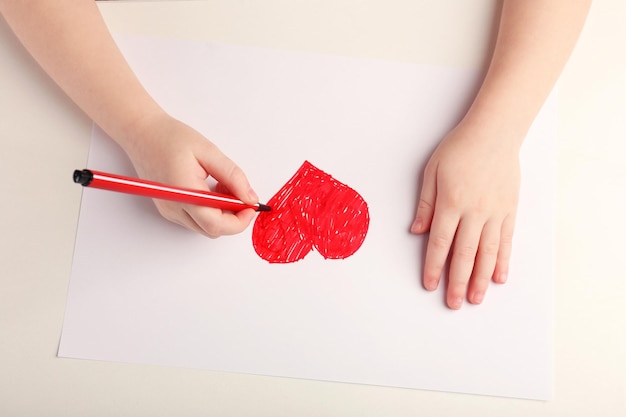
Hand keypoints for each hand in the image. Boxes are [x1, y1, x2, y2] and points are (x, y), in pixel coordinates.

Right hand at [120, 112, 258, 237]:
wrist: (142, 133)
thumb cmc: (171, 138)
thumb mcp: (209, 152)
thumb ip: (233, 176)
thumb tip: (250, 198)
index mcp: (184, 193)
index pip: (217, 224)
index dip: (240, 221)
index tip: (251, 206)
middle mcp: (174, 208)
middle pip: (213, 230)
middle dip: (233, 216)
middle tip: (239, 192)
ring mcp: (169, 211)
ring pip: (205, 227)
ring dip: (222, 214)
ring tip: (222, 186)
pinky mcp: (168, 209)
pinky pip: (195, 220)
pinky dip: (210, 210)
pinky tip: (210, 189)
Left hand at [411, 120, 520, 308]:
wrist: (494, 132)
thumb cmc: (459, 149)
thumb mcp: (432, 172)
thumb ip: (425, 204)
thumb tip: (416, 232)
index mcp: (450, 203)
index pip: (440, 243)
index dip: (434, 266)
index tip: (430, 284)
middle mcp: (474, 211)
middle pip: (464, 254)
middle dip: (457, 281)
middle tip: (453, 303)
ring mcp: (495, 212)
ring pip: (488, 252)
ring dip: (481, 278)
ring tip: (476, 299)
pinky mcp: (510, 210)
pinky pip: (507, 240)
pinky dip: (504, 261)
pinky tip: (500, 277)